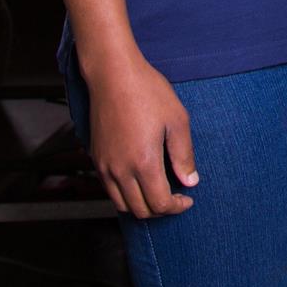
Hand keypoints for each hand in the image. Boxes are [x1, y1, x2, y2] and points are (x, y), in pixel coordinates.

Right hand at [85, 56, 197, 217]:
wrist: (113, 76)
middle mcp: (119, 170)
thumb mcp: (177, 120)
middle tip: (177, 198)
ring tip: (160, 191)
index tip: (188, 199)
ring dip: (142, 205)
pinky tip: (141, 180)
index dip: (177, 207)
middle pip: (140, 210)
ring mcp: (104, 166)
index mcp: (143, 163)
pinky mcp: (96, 158)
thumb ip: (183, 155)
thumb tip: (190, 181)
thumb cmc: (148, 93)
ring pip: (122, 204)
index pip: (159, 203)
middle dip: (161, 210)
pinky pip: (109, 189)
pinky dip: (126, 194)